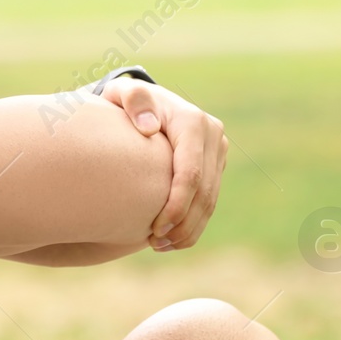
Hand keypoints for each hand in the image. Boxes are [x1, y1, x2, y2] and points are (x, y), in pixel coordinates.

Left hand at [100, 77, 227, 251]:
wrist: (144, 104)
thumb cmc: (126, 104)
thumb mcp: (122, 93)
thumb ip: (133, 101)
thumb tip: (149, 128)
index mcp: (193, 121)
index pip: (191, 172)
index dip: (176, 205)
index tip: (155, 228)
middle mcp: (213, 135)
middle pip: (205, 192)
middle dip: (183, 223)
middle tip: (155, 243)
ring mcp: (217, 151)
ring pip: (211, 201)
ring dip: (189, 229)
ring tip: (161, 246)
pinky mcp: (216, 166)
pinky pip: (209, 201)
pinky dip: (193, 225)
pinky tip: (172, 241)